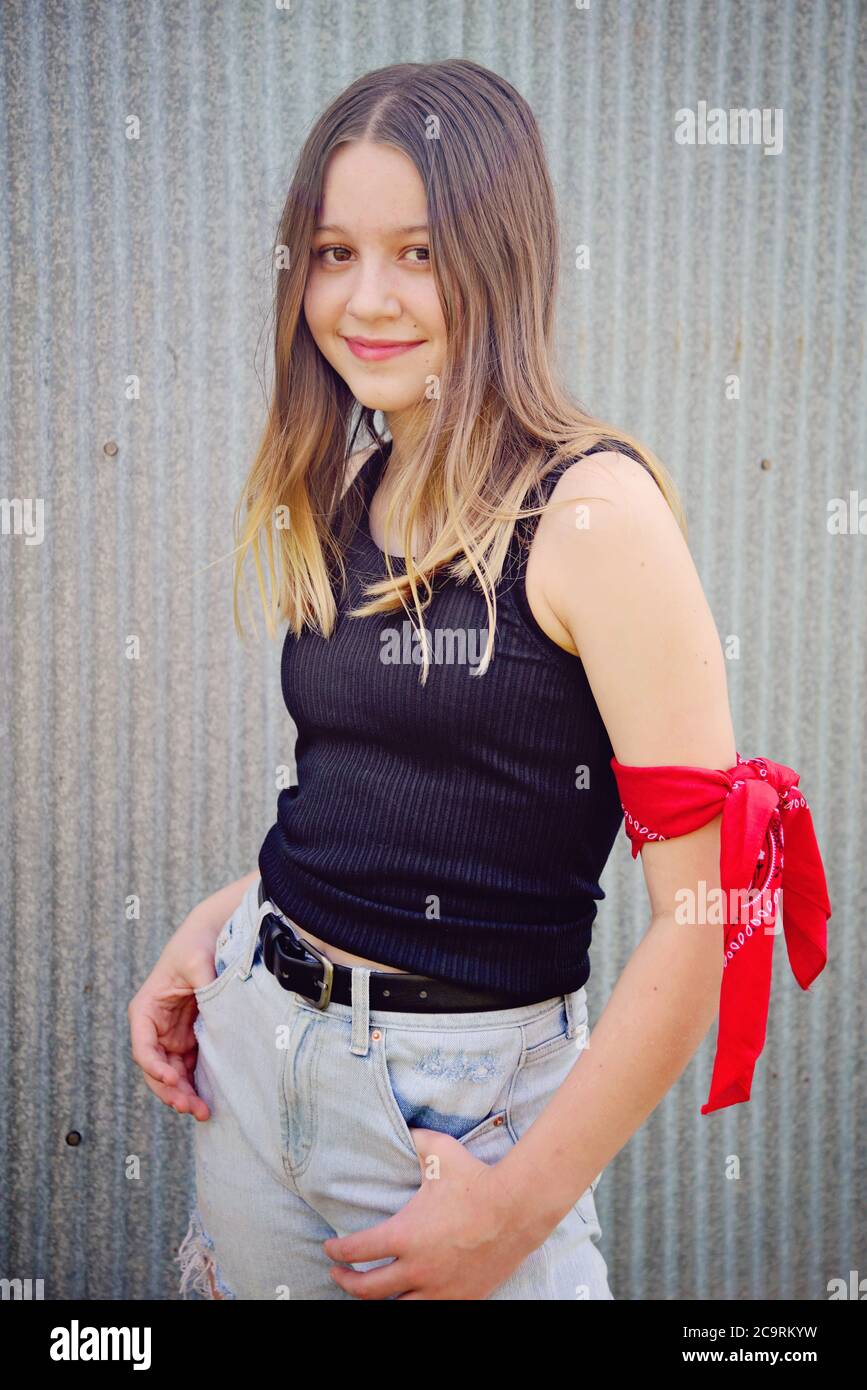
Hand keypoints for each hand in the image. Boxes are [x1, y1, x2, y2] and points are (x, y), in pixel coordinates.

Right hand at [128, 931, 218, 1121]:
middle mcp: (154, 1027)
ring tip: (202, 1112)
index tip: (173, 1079)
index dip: (155, 1067)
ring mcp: (172, 1035)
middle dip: (171, 1091)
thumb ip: (205, 983)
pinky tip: (208, 1099)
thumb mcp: (197, 960)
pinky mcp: (190, 1038)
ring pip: (172, 1074)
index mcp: (146, 1009)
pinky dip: (196, 1084)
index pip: (143, 1047)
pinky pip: (189, 1067)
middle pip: (156, 1068)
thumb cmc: (196, 944)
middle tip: (191, 1108)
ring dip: (183, 1094)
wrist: (211, 934)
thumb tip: (218, 1008)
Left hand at [322, 1127, 539, 1299]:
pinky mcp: (460, 1298)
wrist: (517, 1208)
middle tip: (337, 1274)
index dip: (337, 1250)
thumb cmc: (476, 1179)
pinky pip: (428, 1311)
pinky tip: (406, 1299)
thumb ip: (414, 1140)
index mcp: (405, 1235)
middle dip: (346, 1282)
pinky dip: (411, 1306)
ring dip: (377, 1302)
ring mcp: (439, 1288)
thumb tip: (401, 1126)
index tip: (329, 1247)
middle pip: (367, 1289)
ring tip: (367, 1293)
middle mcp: (417, 1268)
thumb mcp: (439, 1151)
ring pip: (396, 1309)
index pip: (357, 1250)